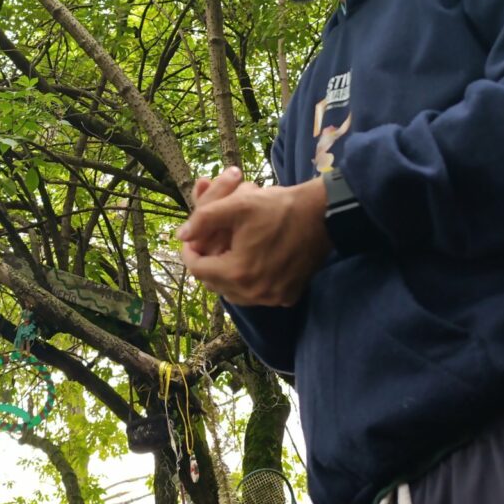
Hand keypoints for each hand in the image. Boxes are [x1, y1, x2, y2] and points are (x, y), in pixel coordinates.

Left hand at [177, 172, 328, 306]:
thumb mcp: (236, 205)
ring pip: (235, 293)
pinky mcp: (288, 297)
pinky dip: (249, 283)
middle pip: (214, 284)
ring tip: (227, 254)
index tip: (191, 239)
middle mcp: (255, 293)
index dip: (189, 252)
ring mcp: (273, 298)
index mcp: (238, 272)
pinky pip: (258, 296)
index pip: (197, 269)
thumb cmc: (279, 207)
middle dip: (207, 264)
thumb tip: (181, 235)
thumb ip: (203, 219)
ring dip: (226, 276)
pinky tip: (252, 264)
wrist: (323, 216)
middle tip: (208, 245)